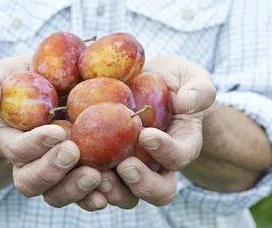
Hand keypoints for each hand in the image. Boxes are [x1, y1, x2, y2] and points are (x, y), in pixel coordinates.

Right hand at [0, 56, 104, 209]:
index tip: (58, 132)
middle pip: (31, 181)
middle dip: (52, 171)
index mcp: (6, 139)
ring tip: (97, 177)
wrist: (47, 84)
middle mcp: (26, 161)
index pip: (16, 149)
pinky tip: (110, 185)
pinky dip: (95, 193)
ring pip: (55, 194)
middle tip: (74, 152)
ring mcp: (51, 169)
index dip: (34, 145)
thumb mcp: (0, 73)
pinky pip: (81, 193)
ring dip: (74, 189)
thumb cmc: (20, 77)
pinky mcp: (75, 170)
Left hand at [91, 55, 215, 207]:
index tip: (147, 134)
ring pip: (125, 194)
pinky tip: (71, 166)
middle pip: (155, 190)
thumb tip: (189, 103)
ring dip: (111, 190)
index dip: (166, 151)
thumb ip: (199, 88)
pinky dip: (84, 181)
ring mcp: (132, 166)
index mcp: (182, 144)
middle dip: (141, 184)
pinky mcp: (105, 162)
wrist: (146, 82)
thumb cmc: (173, 79)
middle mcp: (158, 164)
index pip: (178, 157)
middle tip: (125, 166)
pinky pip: (96, 182)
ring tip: (95, 175)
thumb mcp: (191, 76)